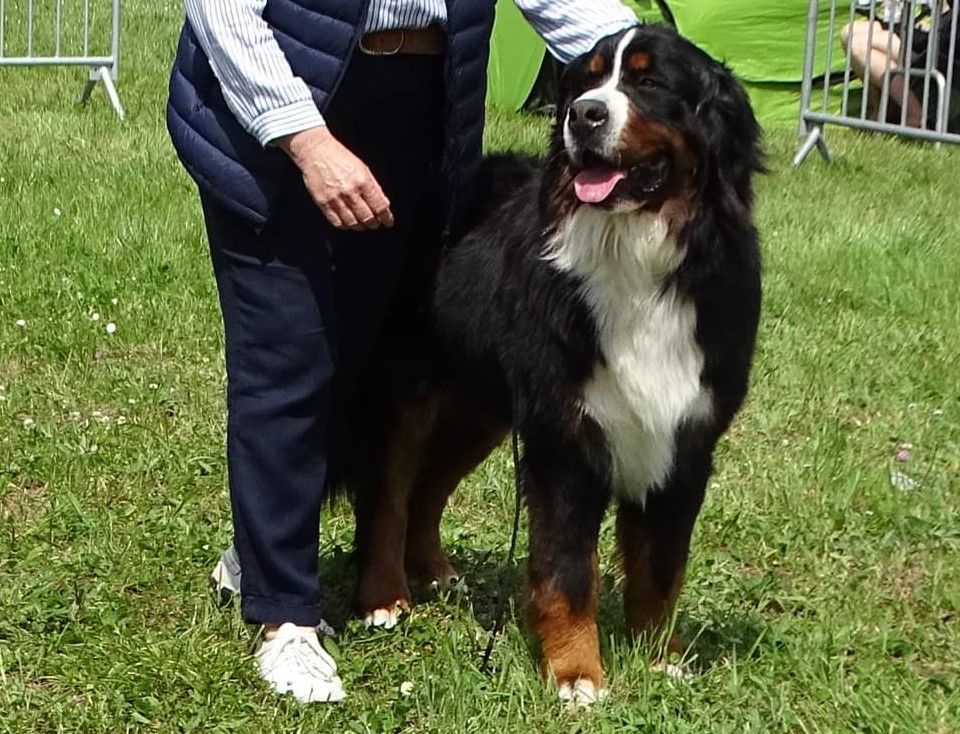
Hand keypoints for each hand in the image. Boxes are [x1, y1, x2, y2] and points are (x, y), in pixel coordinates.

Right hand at [277, 126, 394, 230]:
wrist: (315, 152)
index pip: (380, 207)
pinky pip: (337, 223)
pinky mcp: (323, 203)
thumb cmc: (340, 158)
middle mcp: (350, 192)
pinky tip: (348, 221)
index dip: (386, 218)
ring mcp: (336, 199)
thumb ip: (375, 187)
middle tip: (374, 223)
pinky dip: (345, 225)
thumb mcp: (363, 168)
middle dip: (373, 224)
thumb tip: (384, 204)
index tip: (388, 221)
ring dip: (360, 226)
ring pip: (353, 223)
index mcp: (363, 182)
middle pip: (367, 218)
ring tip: (361, 223)